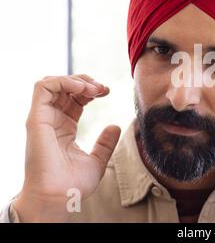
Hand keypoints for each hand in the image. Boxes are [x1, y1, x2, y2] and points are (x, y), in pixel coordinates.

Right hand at [13, 75, 120, 221]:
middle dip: (85, 81)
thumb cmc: (73, 184)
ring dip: (75, 80)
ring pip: (51, 82)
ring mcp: (43, 118)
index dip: (91, 90)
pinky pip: (43, 88)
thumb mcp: (97, 160)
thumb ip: (105, 143)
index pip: (74, 98)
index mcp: (64, 127)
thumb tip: (115, 126)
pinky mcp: (36, 119)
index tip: (107, 92)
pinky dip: (64, 81)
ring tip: (93, 88)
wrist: (59, 197)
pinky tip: (83, 89)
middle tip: (102, 88)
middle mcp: (52, 120)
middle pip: (64, 87)